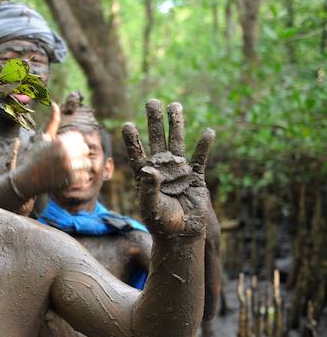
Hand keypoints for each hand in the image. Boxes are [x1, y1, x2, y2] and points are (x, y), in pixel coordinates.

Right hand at [19, 102, 90, 191]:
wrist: (26, 180)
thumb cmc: (35, 157)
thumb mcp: (43, 138)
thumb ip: (53, 121)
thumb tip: (54, 103)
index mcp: (60, 142)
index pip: (80, 139)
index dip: (73, 144)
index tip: (64, 150)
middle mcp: (65, 154)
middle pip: (85, 150)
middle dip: (78, 155)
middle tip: (67, 160)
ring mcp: (68, 168)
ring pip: (87, 164)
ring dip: (80, 167)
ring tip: (68, 168)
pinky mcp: (70, 181)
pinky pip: (85, 177)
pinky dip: (79, 178)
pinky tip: (68, 177)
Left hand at [122, 100, 214, 237]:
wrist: (182, 235)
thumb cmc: (161, 223)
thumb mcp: (151, 207)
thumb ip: (149, 188)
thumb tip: (149, 169)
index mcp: (145, 176)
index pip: (137, 153)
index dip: (133, 140)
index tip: (127, 124)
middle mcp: (161, 170)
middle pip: (157, 140)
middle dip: (155, 121)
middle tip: (152, 101)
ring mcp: (178, 171)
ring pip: (177, 143)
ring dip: (176, 125)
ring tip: (175, 105)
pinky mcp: (195, 177)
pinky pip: (200, 159)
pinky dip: (204, 147)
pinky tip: (208, 132)